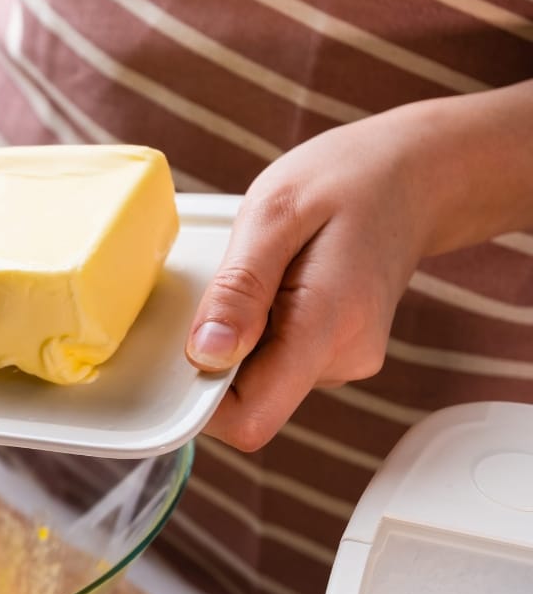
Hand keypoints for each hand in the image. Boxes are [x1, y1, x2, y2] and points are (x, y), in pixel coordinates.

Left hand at [185, 81, 532, 450]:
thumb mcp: (274, 213)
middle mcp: (342, 359)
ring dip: (239, 336)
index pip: (251, 418)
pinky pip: (276, 361)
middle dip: (217, 355)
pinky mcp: (335, 354)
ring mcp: (343, 361)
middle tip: (230, 284)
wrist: (412, 175)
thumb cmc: (345, 181)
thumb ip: (239, 288)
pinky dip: (260, 329)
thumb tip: (205, 355)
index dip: (202, 404)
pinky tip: (277, 283)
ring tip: (263, 273)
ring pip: (259, 380)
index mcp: (327, 327)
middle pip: (248, 401)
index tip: (182, 353)